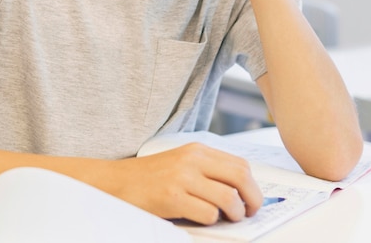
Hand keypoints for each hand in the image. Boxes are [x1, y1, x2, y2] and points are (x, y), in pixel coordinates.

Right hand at [113, 143, 262, 223]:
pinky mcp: (173, 197)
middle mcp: (192, 159)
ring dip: (234, 214)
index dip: (253, 186)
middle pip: (241, 178)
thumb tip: (241, 192)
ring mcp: (182, 177)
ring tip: (225, 218)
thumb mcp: (182, 163)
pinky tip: (200, 218)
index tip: (252, 199)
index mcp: (197, 150)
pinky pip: (208, 214)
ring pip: (228, 198)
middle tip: (248, 213)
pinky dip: (211, 221)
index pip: (240, 165)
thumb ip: (207, 171)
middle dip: (252, 200)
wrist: (118, 182)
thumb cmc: (151, 177)